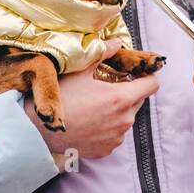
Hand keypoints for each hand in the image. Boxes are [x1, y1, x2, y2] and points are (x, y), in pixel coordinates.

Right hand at [22, 40, 157, 161]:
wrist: (41, 131)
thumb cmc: (61, 98)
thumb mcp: (81, 71)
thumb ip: (103, 54)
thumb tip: (117, 42)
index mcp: (122, 98)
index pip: (152, 85)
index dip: (146, 77)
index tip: (136, 74)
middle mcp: (124, 119)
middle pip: (139, 100)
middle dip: (129, 92)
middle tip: (107, 87)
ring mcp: (116, 137)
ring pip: (126, 118)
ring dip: (118, 111)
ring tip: (94, 106)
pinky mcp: (107, 149)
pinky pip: (115, 134)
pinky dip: (107, 127)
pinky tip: (89, 122)